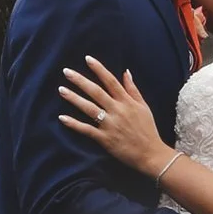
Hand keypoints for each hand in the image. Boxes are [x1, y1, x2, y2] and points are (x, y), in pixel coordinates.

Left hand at [59, 54, 166, 173]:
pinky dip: (74, 124)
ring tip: (61, 90)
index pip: (111, 81)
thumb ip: (133, 89)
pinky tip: (62, 118)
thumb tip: (126, 72)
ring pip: (89, 108)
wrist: (151, 154)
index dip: (99, 69)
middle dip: (80, 81)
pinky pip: (87, 130)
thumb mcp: (144, 107)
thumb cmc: (148, 130)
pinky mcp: (105, 139)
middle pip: (96, 92)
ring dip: (74, 98)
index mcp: (127, 102)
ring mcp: (110, 125)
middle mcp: (117, 110)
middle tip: (66, 71)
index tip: (87, 59)